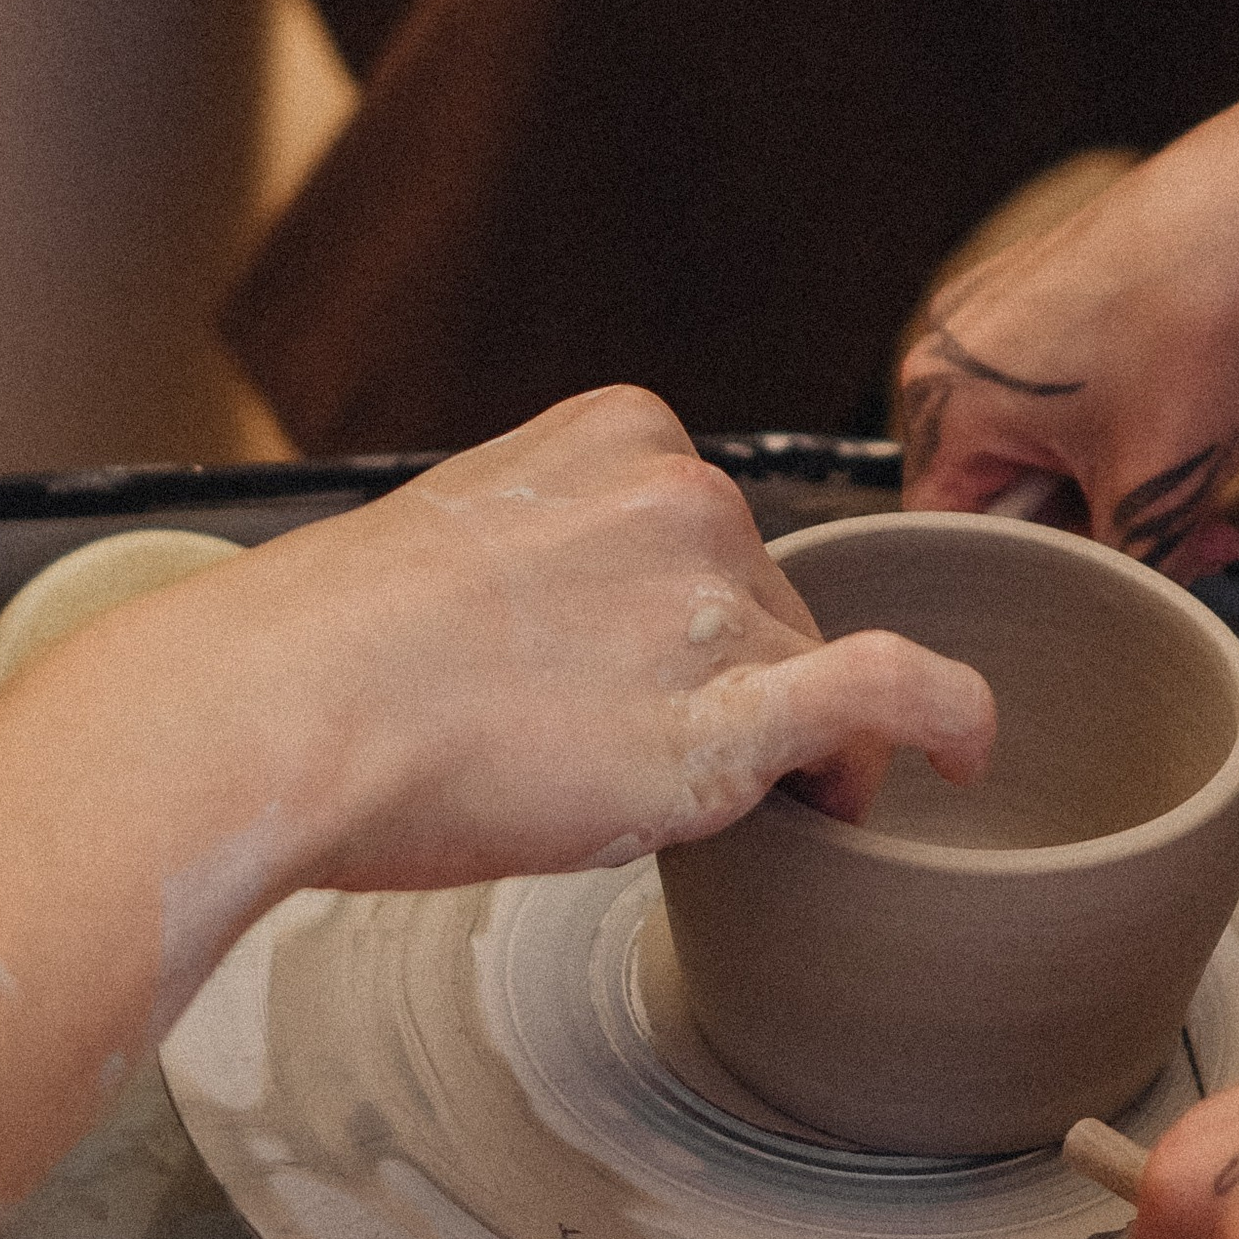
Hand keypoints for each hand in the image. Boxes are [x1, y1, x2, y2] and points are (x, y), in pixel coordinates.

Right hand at [200, 388, 998, 897]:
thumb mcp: (450, 544)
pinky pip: (890, 700)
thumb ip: (550, 561)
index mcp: (616, 435)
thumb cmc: (323, 656)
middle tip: (625, 755)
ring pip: (810, 673)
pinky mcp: (728, 716)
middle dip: (730, 682)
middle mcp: (684, 496)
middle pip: (770, 605)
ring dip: (786, 744)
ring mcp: (713, 603)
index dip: (691, 615)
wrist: (274, 715)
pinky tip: (965, 758)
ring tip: (695, 803)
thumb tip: (587, 643)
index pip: (710, 534)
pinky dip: (950, 723)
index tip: (640, 668)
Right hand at [898, 0, 1238, 552]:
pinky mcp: (1056, 286)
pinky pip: (1071, 391)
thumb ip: (1119, 576)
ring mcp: (1002, 310)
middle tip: (1190, 533)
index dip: (1047, 575)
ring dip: (1129, 478)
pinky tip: (1196, 410)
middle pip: (1007, 493)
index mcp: (941, 399)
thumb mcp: (1162, 487)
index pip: (958, 540)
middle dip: (1104, 525)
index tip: (1125, 582)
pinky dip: (1132, 423)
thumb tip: (1117, 614)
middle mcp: (950, 349)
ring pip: (1051, 446)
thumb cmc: (1208, 316)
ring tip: (1205, 464)